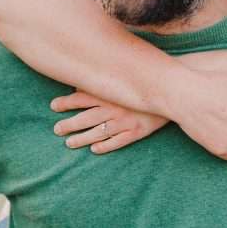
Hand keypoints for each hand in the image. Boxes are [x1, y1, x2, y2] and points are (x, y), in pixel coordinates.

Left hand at [51, 91, 167, 153]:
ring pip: (98, 133)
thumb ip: (103, 80)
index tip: (54, 106)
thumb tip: (81, 83)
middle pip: (85, 118)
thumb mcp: (123, 77)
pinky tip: (94, 150)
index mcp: (109, 94)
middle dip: (69, 125)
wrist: (172, 91)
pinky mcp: (137, 132)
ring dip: (81, 139)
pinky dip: (105, 146)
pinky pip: (118, 142)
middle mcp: (114, 109)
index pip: (80, 98)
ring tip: (69, 143)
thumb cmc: (145, 81)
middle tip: (57, 130)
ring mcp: (125, 122)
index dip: (65, 102)